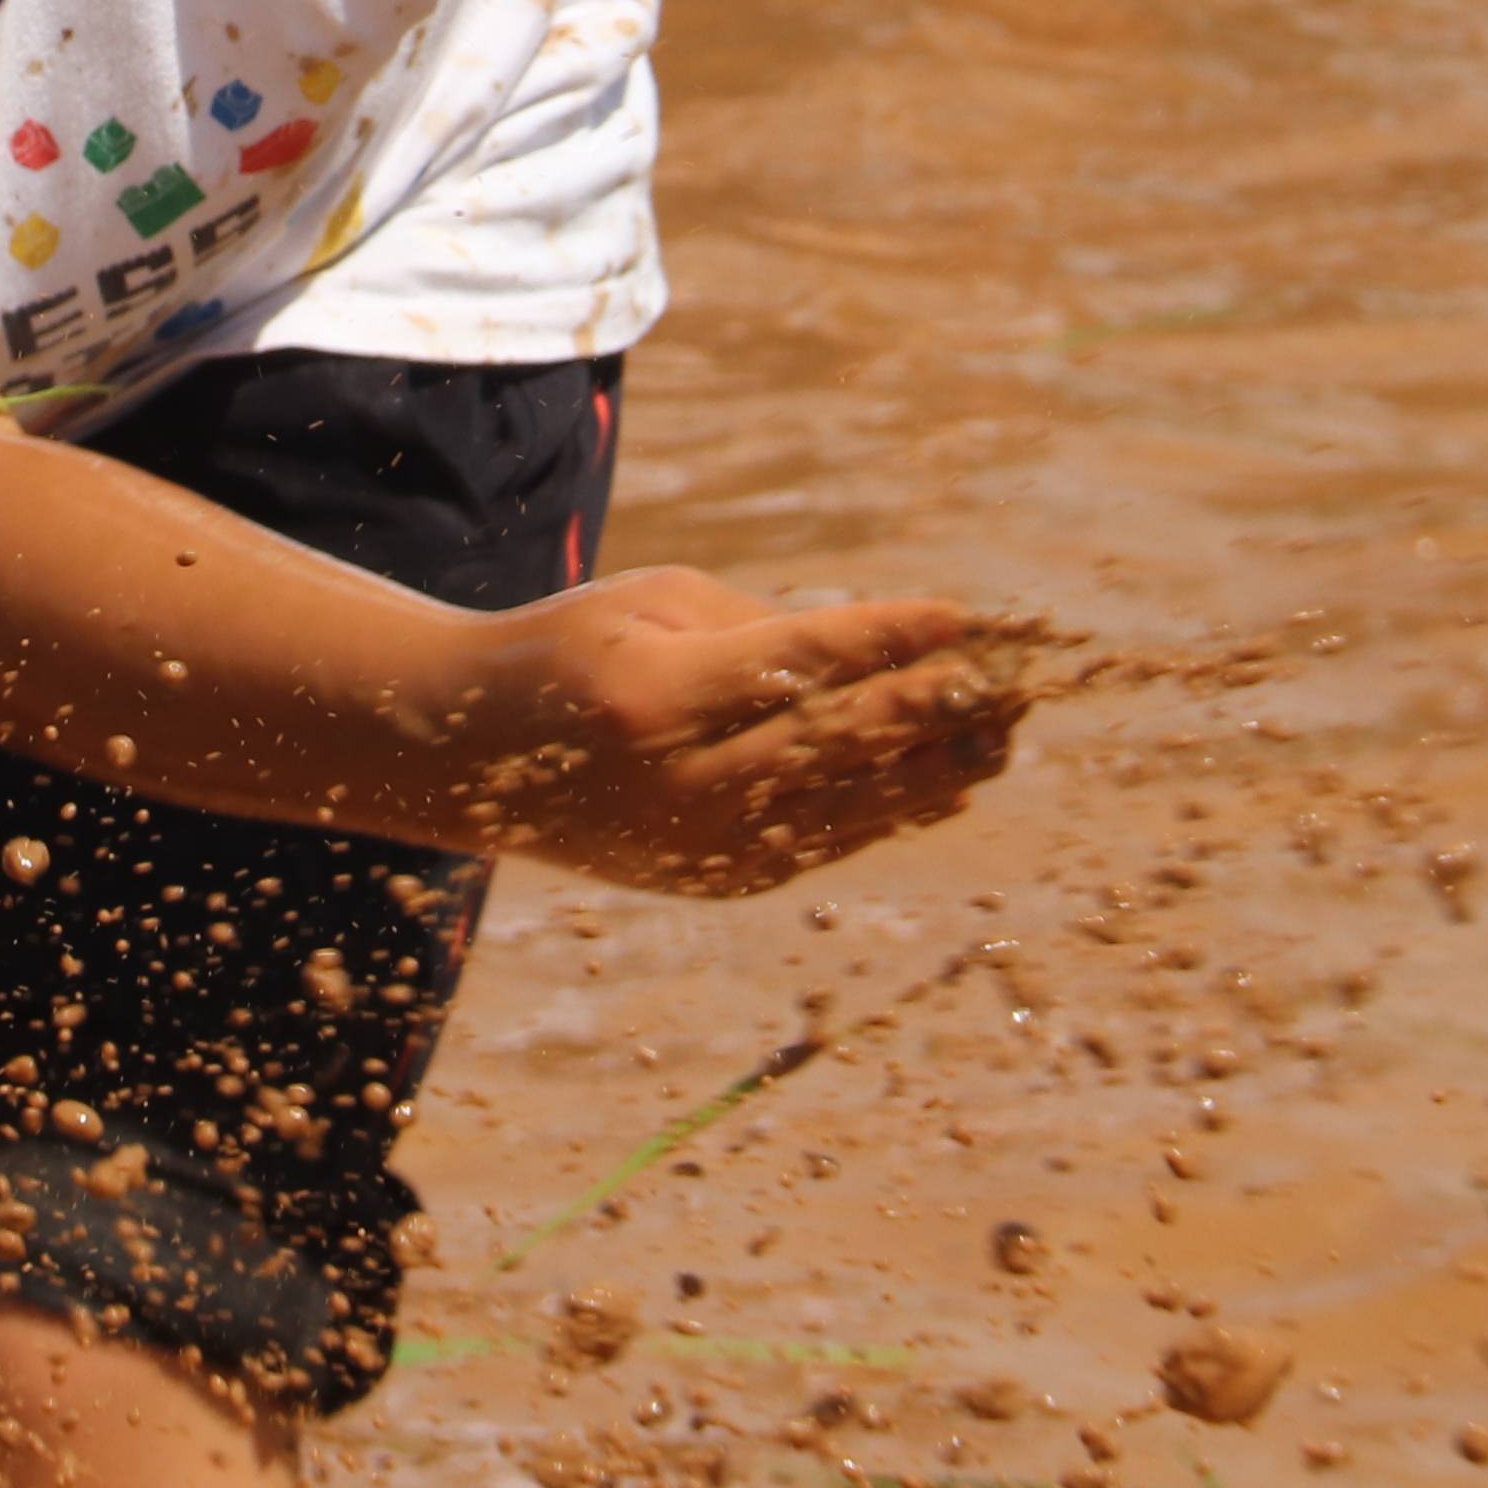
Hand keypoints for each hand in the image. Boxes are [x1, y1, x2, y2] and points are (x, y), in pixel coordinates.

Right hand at [459, 567, 1025, 894]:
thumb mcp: (655, 608)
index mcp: (655, 697)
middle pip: (841, 746)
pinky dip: (892, 810)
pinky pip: (824, 844)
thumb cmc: (571, 650)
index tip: (972, 618)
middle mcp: (681, 783)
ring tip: (1007, 733)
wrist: (470, 759)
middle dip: (939, 710)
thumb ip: (767, 631)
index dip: (895, 642)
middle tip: (1016, 680)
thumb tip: (891, 653)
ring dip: (939, 769)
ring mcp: (698, 845)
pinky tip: (949, 780)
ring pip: (847, 809)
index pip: (804, 667)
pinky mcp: (715, 880)